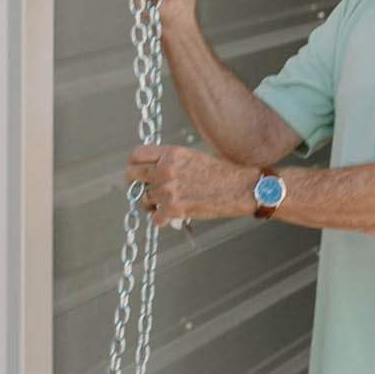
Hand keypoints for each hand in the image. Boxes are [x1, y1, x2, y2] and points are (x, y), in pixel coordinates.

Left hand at [127, 142, 250, 229]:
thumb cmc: (223, 173)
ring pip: (144, 199)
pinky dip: (164, 219)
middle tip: (146, 190)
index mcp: (172, 153)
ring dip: (154, 204)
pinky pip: (156, 218)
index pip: (136, 155)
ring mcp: (169, 189)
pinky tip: (174, 216)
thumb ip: (172, 162)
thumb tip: (155, 171)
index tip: (138, 171)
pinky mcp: (174, 208)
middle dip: (137, 185)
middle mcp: (167, 169)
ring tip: (167, 204)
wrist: (241, 188)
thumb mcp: (194, 156)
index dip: (134, 164)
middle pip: (132, 175)